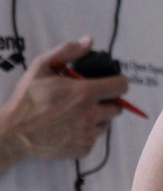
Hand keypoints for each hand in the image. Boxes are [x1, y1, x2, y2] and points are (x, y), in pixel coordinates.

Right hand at [0, 38, 129, 167]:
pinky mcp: (83, 149)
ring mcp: (88, 135)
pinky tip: (71, 128)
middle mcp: (91, 115)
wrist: (14, 132)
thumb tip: (89, 41)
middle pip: (117, 108)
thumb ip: (67, 51)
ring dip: (98, 118)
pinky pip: (95, 139)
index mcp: (85, 93)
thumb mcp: (41, 66)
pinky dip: (87, 133)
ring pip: (106, 124)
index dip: (117, 82)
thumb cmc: (28, 98)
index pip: (121, 86)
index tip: (108, 83)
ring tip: (78, 113)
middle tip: (89, 99)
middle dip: (107, 101)